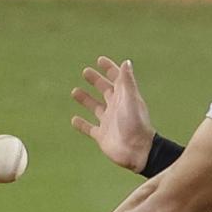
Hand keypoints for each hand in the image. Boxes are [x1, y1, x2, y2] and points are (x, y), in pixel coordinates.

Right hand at [70, 56, 154, 172]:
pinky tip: (73, 119)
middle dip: (96, 81)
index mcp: (125, 98)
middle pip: (105, 91)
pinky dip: (81, 124)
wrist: (137, 151)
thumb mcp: (130, 99)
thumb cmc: (135, 124)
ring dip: (86, 99)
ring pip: (95, 107)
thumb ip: (127, 81)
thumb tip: (126, 61)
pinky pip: (89, 128)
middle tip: (85, 71)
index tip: (100, 60)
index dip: (110, 69)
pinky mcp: (102, 136)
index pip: (117, 79)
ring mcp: (109, 122)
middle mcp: (117, 108)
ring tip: (75, 91)